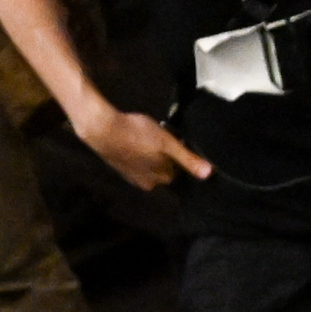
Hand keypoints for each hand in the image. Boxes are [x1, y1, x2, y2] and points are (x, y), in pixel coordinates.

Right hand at [73, 104, 213, 193]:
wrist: (101, 128)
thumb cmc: (136, 134)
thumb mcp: (167, 143)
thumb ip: (187, 159)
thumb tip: (209, 174)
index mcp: (160, 180)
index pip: (178, 172)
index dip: (179, 156)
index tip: (176, 141)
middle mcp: (146, 183)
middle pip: (164, 169)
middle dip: (166, 156)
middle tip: (163, 136)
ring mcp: (131, 175)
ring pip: (150, 165)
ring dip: (152, 153)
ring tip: (148, 135)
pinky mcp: (119, 166)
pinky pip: (137, 161)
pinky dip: (139, 152)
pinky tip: (135, 138)